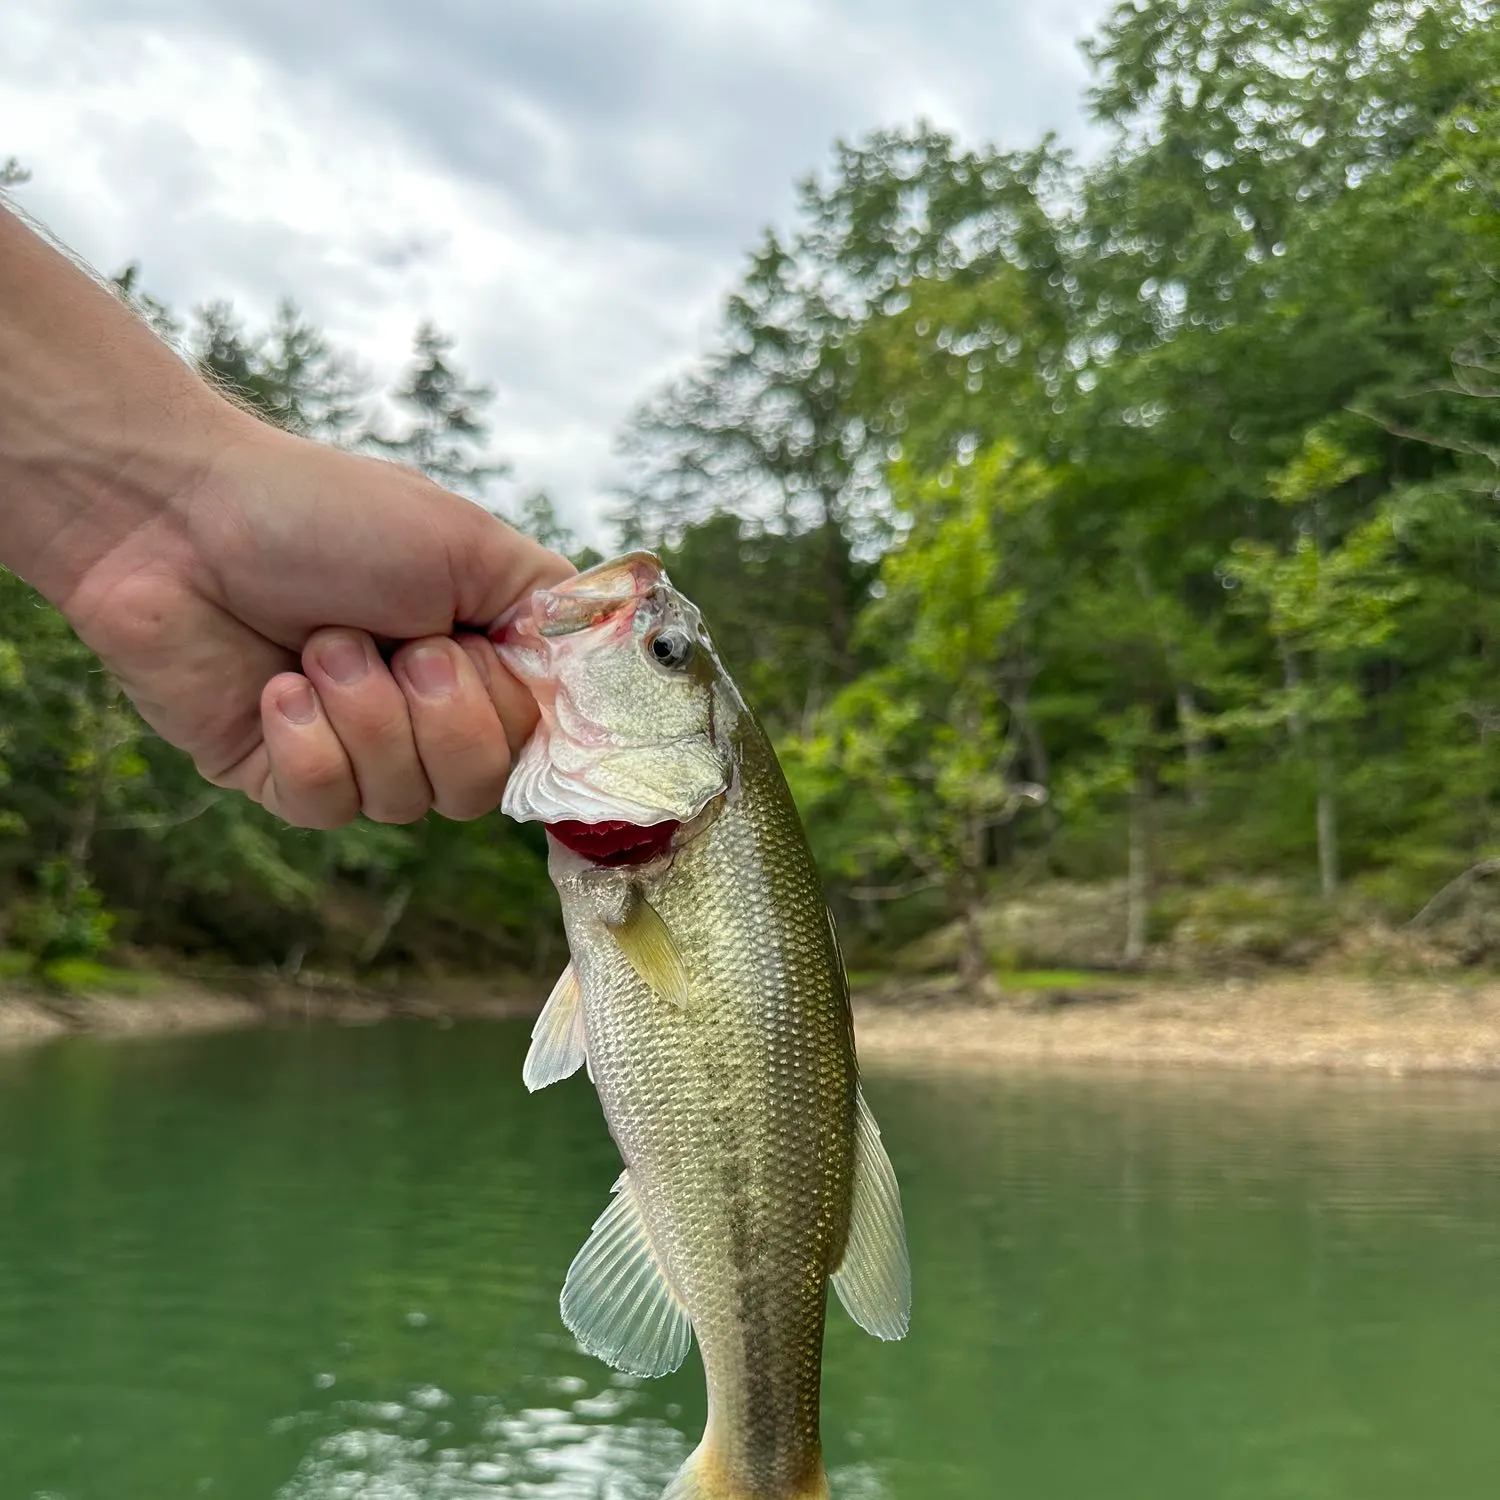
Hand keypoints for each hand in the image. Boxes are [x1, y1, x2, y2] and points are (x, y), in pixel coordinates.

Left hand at [60, 417, 571, 827]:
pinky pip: (330, 807)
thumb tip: (608, 682)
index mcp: (483, 658)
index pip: (546, 740)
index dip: (525, 719)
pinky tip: (278, 688)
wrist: (176, 517)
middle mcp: (429, 711)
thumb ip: (553, 616)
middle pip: (485, 784)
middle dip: (444, 713)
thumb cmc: (326, 513)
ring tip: (320, 645)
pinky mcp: (285, 778)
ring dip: (366, 714)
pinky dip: (307, 743)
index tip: (493, 667)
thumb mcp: (472, 544)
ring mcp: (358, 749)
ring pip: (409, 801)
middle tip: (402, 642)